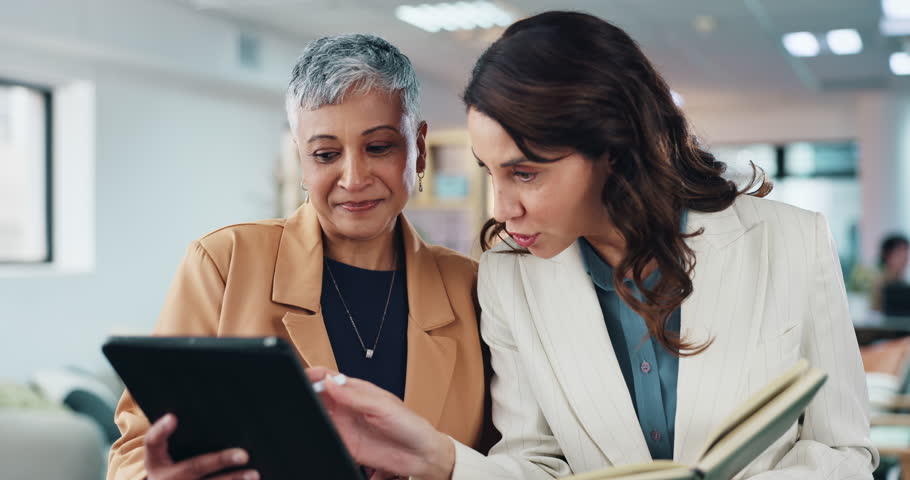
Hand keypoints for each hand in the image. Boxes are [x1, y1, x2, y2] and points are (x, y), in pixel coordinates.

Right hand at [144, 413, 258, 479]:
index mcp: (156, 461)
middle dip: (220, 460)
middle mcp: (165, 479)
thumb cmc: (172, 465)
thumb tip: (208, 411)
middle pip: (193, 468)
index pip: (153, 442)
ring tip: (254, 474)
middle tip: (244, 455)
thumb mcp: (166, 454)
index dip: (161, 430)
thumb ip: (179, 434)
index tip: (172, 416)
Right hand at [306, 367, 455, 479]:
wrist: (420, 454)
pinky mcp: (345, 445)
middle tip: (298, 396)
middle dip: (306, 393)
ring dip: (309, 414)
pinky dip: (316, 436)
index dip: (314, 375)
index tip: (303, 376)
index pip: (329, 377)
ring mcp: (344, 426)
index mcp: (357, 390)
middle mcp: (347, 406)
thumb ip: (355, 395)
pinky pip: (325, 439)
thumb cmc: (409, 424)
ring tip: (305, 413)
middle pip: (318, 396)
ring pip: (318, 416)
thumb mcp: (383, 405)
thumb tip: (329, 382)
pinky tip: (315, 433)